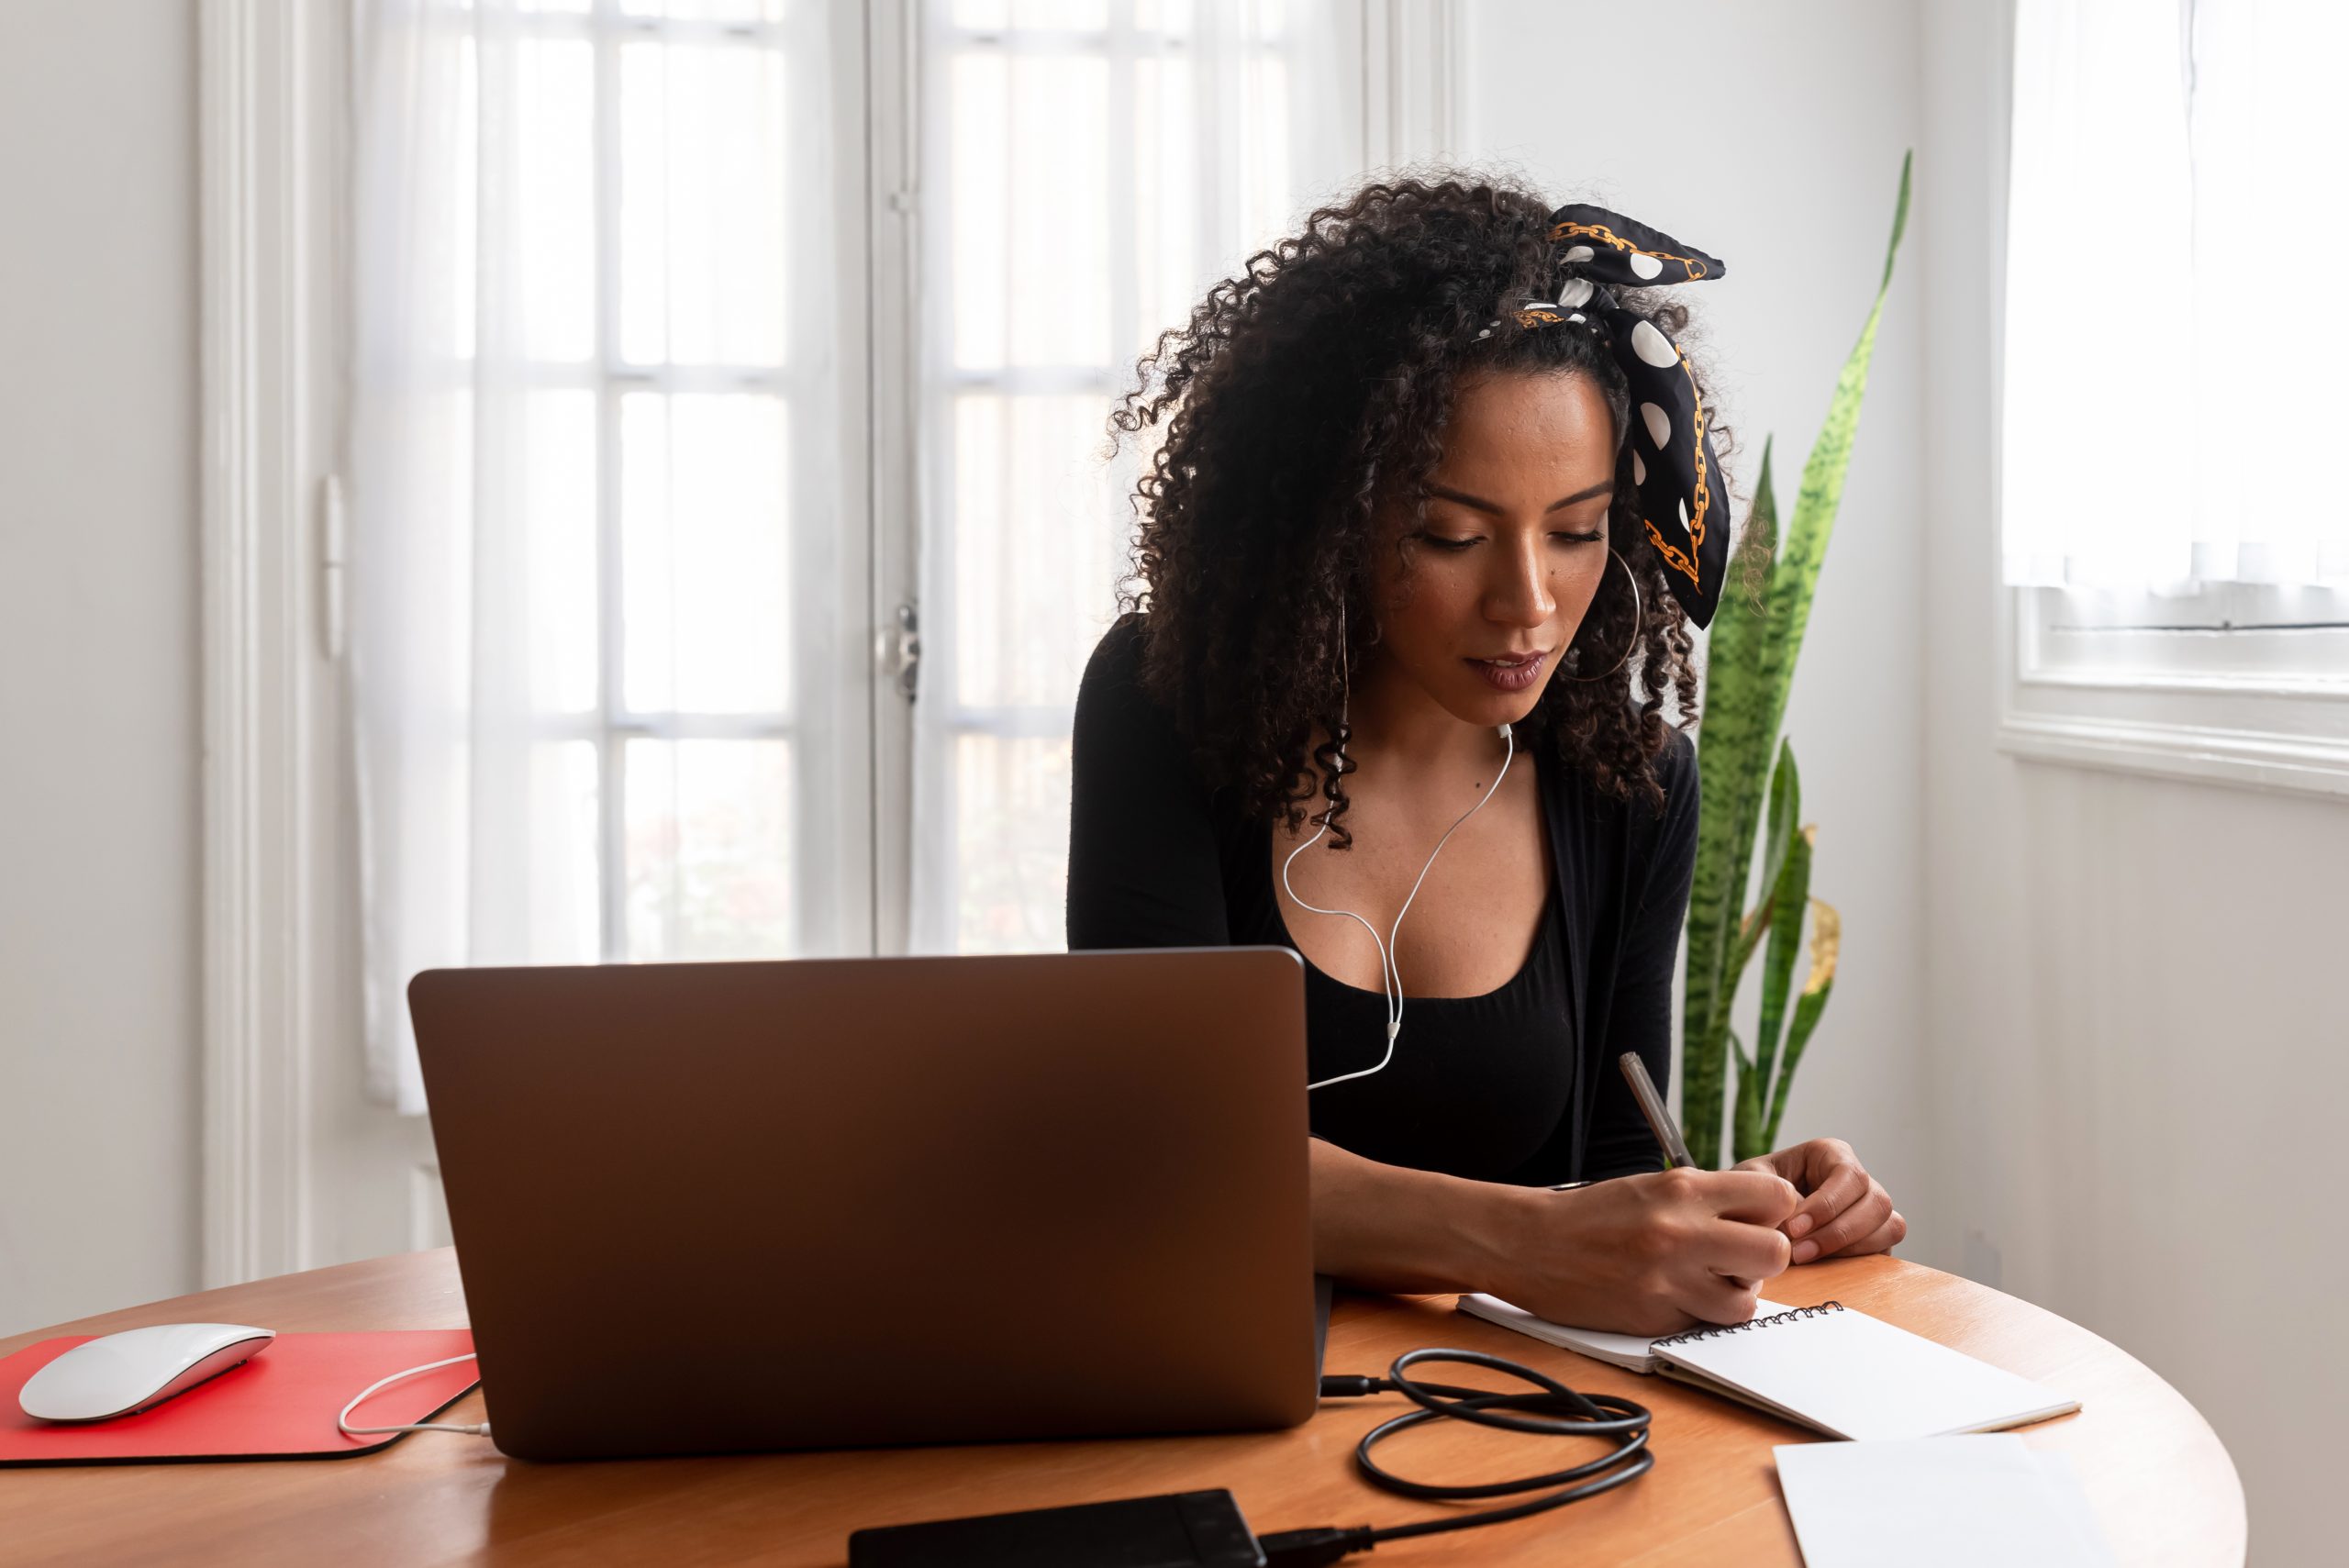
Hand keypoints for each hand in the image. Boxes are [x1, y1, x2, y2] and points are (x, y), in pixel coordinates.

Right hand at [1493, 1167, 1800, 1336]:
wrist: (1531, 1245)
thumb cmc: (1591, 1214)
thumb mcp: (1652, 1187)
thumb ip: (1706, 1200)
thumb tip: (1761, 1218)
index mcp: (1683, 1189)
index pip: (1777, 1198)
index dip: (1774, 1212)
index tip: (1757, 1219)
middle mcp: (1682, 1232)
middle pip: (1776, 1252)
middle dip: (1764, 1256)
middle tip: (1738, 1256)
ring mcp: (1670, 1280)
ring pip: (1747, 1301)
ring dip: (1733, 1293)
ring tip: (1705, 1280)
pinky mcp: (1656, 1317)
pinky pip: (1705, 1323)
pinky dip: (1698, 1312)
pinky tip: (1672, 1295)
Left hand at [1734, 1138, 1903, 1262]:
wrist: (1751, 1218)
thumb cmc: (1753, 1190)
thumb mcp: (1753, 1181)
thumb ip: (1773, 1195)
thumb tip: (1797, 1226)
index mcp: (1831, 1155)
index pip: (1848, 1175)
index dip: (1827, 1205)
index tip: (1794, 1228)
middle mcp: (1857, 1180)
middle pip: (1876, 1202)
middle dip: (1837, 1232)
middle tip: (1798, 1252)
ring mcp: (1869, 1210)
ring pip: (1889, 1226)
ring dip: (1849, 1248)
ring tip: (1805, 1259)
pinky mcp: (1873, 1239)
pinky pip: (1884, 1250)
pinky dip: (1859, 1262)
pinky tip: (1823, 1267)